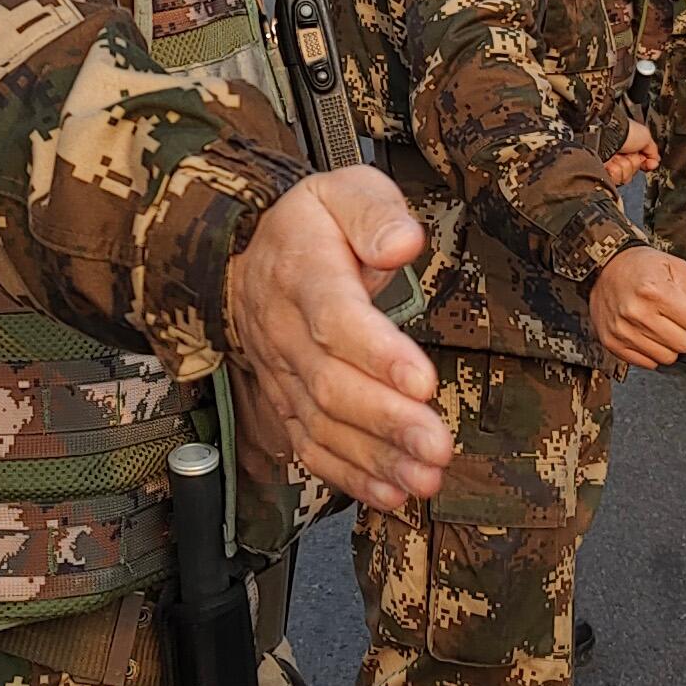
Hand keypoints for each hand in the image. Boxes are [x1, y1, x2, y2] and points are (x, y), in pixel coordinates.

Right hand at [223, 166, 452, 512]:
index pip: (335, 319)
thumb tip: (403, 242)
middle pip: (331, 384)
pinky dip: (349, 477)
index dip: (378, 354)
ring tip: (426, 478)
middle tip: (438, 445)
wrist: (246, 259)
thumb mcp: (343, 191)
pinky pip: (310, 448)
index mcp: (300, 272)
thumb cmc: (312, 226)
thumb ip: (375, 213)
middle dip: (387, 421)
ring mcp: (281, 374)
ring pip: (323, 425)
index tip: (423, 382)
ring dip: (376, 457)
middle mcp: (284, 331)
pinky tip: (390, 495)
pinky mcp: (286, 404)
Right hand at [587, 244, 685, 369]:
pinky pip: (647, 363)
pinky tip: (647, 334)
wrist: (602, 268)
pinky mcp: (612, 343)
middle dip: (684, 331)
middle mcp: (637, 313)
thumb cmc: (638, 265)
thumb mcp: (673, 265)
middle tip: (675, 317)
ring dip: (668, 343)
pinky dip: (651, 351)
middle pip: (683, 344)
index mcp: (654, 291)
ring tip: (660, 325)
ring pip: (666, 358)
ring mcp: (622, 331)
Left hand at [605, 117, 657, 184]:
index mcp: (628, 148)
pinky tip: (611, 164)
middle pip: (633, 172)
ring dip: (624, 167)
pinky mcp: (601, 172)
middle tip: (629, 154)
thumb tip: (656, 161)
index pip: (640, 164)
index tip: (649, 163)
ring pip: (625, 178)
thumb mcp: (645, 135)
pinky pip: (614, 180)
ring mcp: (609, 165)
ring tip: (618, 157)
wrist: (605, 135)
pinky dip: (615, 172)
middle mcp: (618, 157)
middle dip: (634, 164)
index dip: (646, 164)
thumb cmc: (622, 131)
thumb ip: (653, 150)